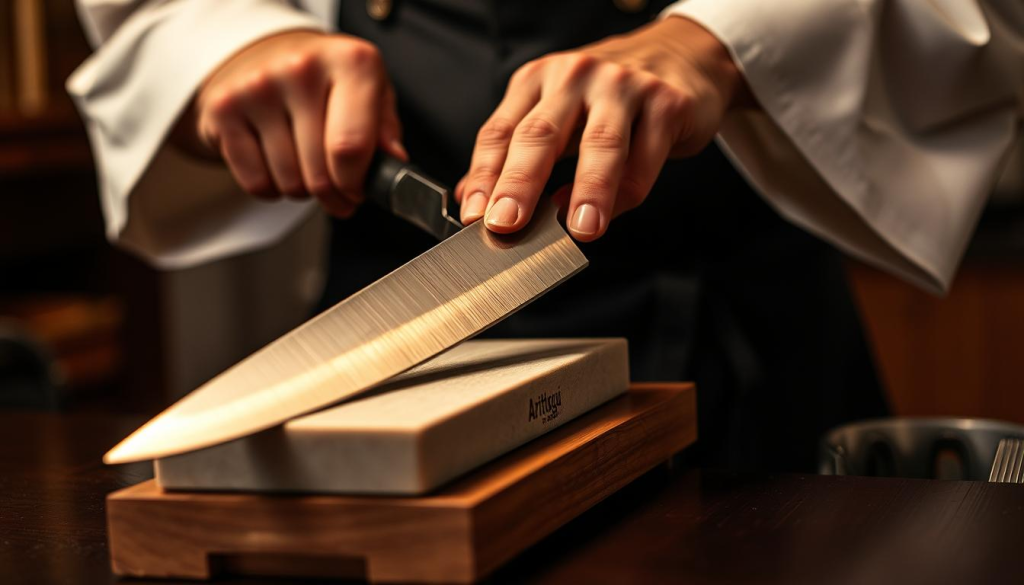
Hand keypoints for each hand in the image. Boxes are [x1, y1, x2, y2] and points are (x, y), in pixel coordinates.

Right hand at [186, 31, 405, 217]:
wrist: (269, 55)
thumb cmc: (328, 81)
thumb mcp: (372, 95)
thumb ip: (386, 131)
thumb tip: (393, 164)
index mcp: (351, 62)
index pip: (350, 147)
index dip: (355, 184)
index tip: (357, 189)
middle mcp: (301, 68)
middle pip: (320, 173)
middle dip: (333, 195)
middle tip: (336, 190)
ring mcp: (258, 87)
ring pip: (289, 183)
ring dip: (302, 191)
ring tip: (306, 167)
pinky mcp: (223, 108)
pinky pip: (256, 183)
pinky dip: (271, 188)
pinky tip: (278, 163)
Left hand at [455, 17, 749, 240]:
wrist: (682, 56)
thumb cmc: (609, 96)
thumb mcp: (557, 112)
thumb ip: (515, 153)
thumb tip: (471, 199)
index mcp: (539, 79)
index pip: (500, 131)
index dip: (484, 175)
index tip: (475, 214)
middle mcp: (577, 75)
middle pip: (541, 134)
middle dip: (520, 182)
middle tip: (506, 222)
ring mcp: (624, 86)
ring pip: (600, 145)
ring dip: (587, 191)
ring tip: (577, 228)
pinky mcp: (667, 103)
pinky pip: (643, 158)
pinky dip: (625, 191)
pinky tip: (608, 212)